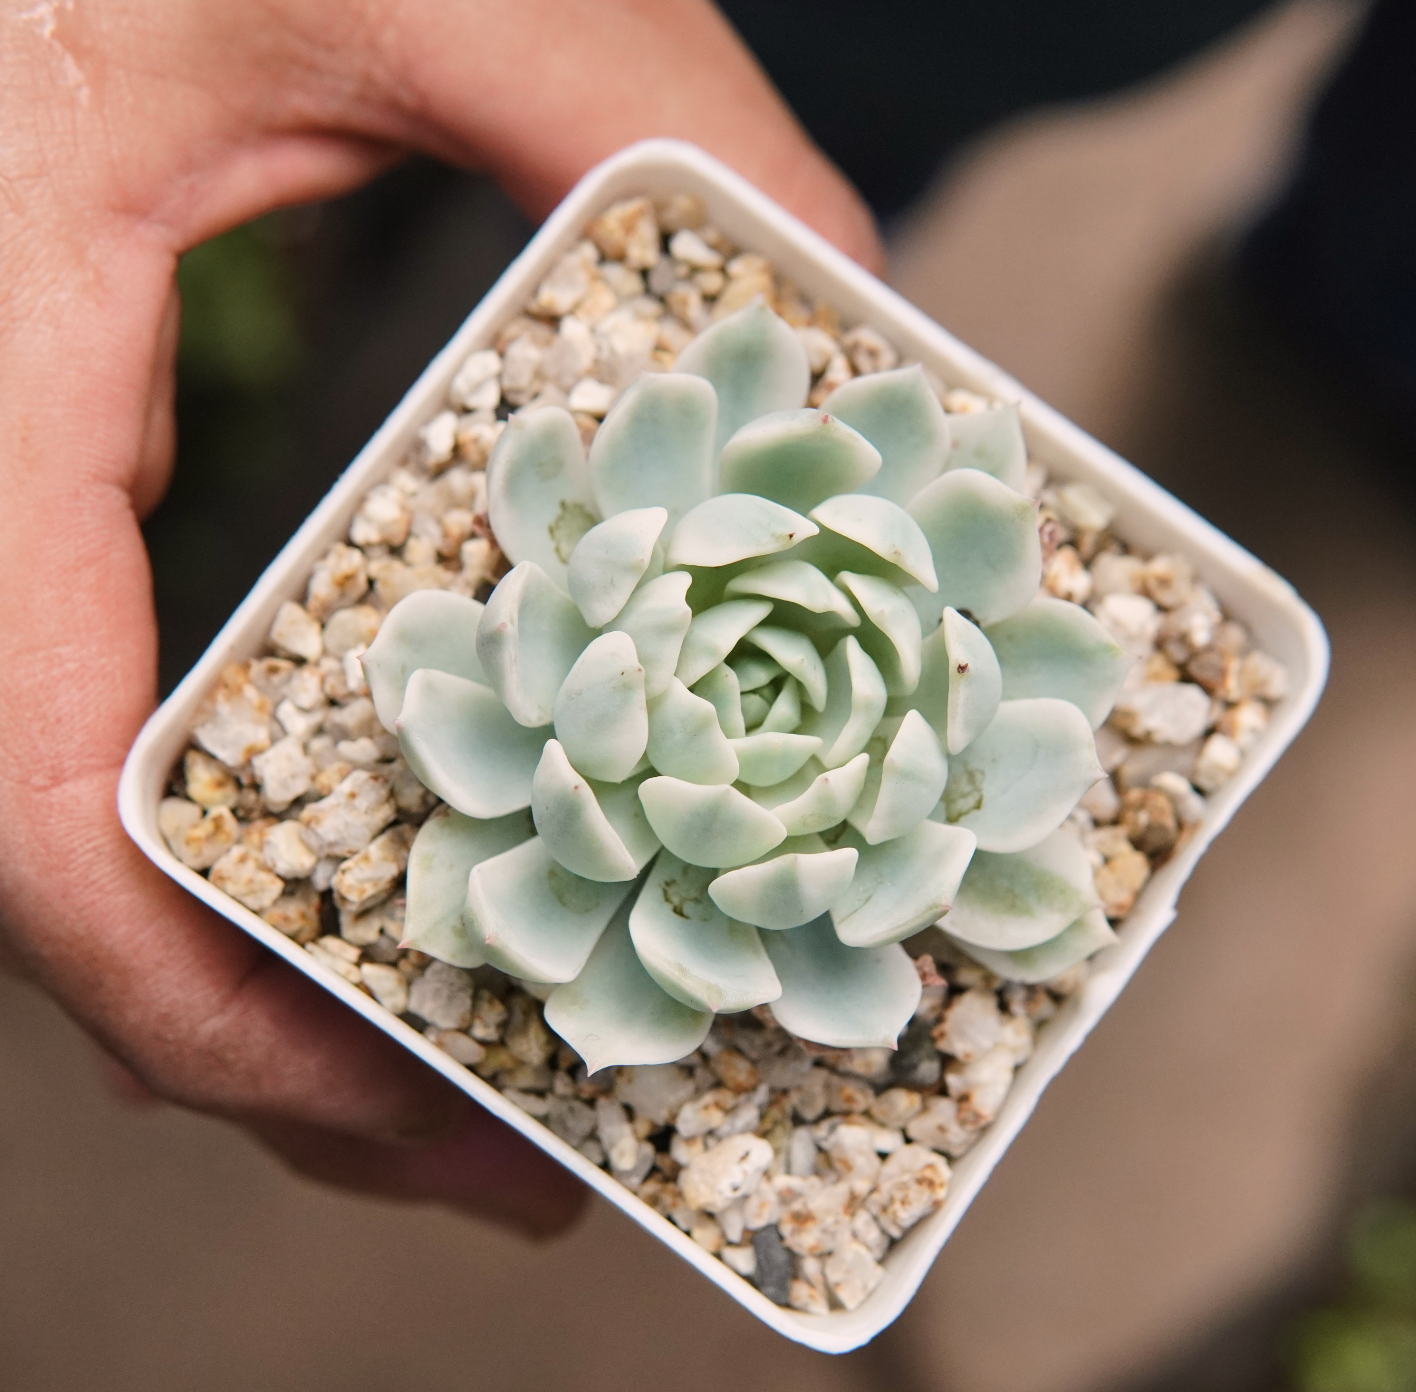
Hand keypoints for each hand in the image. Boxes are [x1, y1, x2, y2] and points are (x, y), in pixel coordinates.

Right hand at [0, 0, 879, 1231]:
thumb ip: (632, 112)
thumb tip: (850, 286)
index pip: (32, 803)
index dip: (207, 1012)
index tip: (417, 1123)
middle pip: (79, 892)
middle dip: (285, 1063)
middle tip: (511, 1160)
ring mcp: (13, 515)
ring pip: (100, 842)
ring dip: (283, 986)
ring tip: (485, 1075)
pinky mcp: (60, 499)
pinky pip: (131, 733)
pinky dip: (269, 843)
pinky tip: (414, 879)